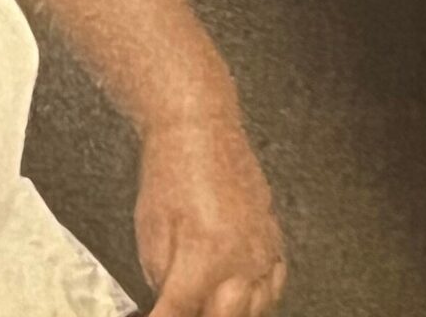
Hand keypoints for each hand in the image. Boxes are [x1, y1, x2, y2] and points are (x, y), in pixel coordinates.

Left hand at [135, 113, 286, 315]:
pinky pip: (275, 287)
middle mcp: (242, 260)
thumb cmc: (170, 169)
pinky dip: (258, 301)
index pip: (183, 311)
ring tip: (206, 303)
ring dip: (228, 313)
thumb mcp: (150, 226)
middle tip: (182, 308)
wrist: (199, 128)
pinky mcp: (275, 241)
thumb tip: (168, 302)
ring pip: (256, 311)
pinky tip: (241, 299)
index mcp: (205, 255)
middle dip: (199, 316)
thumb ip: (161, 275)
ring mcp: (264, 252)